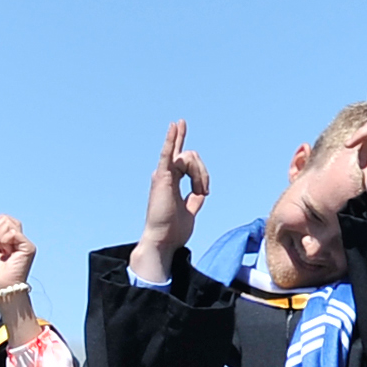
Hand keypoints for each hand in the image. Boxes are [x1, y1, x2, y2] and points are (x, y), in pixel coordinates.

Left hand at [0, 212, 39, 340]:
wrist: (1, 288)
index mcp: (12, 241)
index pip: (6, 220)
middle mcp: (21, 240)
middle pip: (7, 219)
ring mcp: (25, 244)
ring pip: (9, 224)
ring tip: (1, 251)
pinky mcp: (28, 248)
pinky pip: (13, 233)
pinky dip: (4, 240)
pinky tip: (5, 252)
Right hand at [143, 119, 209, 249]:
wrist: (164, 241)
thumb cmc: (173, 230)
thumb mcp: (190, 211)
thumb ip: (194, 199)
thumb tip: (201, 191)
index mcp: (171, 180)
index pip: (187, 160)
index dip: (200, 171)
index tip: (204, 191)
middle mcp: (166, 174)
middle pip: (192, 157)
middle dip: (203, 173)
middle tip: (204, 191)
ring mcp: (163, 174)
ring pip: (188, 157)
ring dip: (199, 174)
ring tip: (199, 190)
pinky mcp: (162, 177)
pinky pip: (168, 154)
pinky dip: (170, 139)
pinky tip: (175, 126)